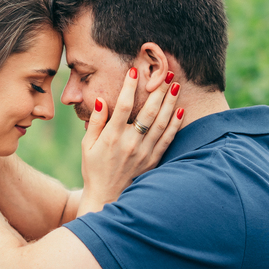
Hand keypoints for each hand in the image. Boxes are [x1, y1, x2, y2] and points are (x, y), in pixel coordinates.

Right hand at [78, 67, 185, 214]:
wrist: (107, 198)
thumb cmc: (94, 169)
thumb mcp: (87, 145)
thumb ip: (96, 122)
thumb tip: (101, 100)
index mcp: (112, 137)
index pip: (123, 106)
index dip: (130, 87)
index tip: (134, 71)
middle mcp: (130, 143)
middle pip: (149, 112)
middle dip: (158, 90)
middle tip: (165, 72)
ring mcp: (145, 153)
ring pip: (162, 123)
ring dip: (170, 102)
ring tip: (175, 85)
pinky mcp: (154, 160)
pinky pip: (167, 139)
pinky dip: (175, 125)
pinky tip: (180, 111)